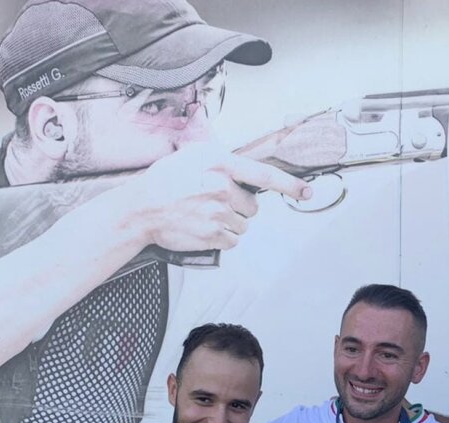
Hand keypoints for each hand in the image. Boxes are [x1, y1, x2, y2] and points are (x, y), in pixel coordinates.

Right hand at [120, 143, 311, 253]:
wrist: (142, 208)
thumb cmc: (165, 180)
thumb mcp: (193, 156)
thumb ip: (222, 160)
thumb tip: (244, 169)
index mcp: (220, 164)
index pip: (264, 175)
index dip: (289, 185)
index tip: (307, 191)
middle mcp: (222, 188)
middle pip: (252, 206)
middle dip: (239, 206)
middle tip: (214, 202)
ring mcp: (219, 213)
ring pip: (243, 224)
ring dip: (230, 222)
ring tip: (204, 214)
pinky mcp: (214, 235)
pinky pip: (233, 240)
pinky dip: (222, 237)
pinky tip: (203, 227)